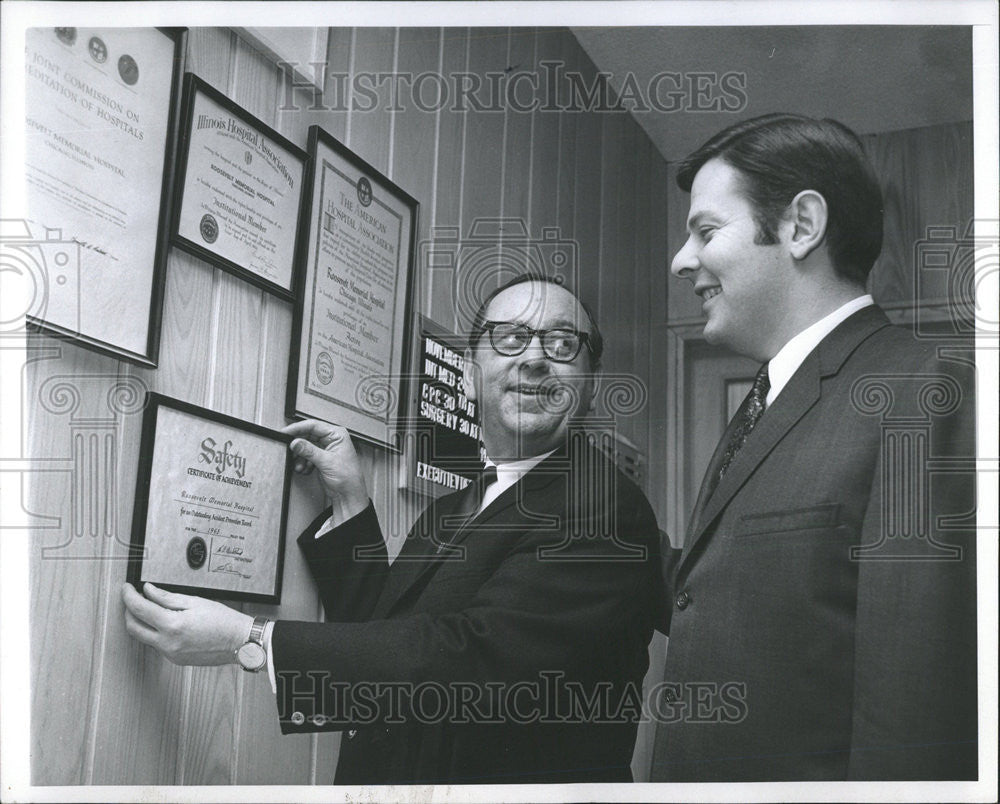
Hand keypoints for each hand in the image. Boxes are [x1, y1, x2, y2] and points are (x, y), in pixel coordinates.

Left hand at [122, 582, 251, 665]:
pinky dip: (155, 632)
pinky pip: (157, 644)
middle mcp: (168, 643)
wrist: (239, 642)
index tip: (127, 588)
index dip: (128, 596)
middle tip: (132, 598)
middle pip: (133, 627)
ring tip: (148, 608)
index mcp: (173, 625)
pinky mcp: (175, 659)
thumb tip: (149, 591)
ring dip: (141, 622)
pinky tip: (165, 623)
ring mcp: (170, 654)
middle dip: (128, 611)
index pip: (139, 609)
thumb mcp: (196, 602)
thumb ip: (168, 597)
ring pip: (143, 637)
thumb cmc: (224, 621)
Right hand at [283, 419, 368, 525]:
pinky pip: (306, 456)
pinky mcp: (321, 459)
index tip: (285, 432)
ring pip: (305, 447)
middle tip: (289, 450)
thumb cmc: (348, 477)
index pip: (313, 426)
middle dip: (298, 445)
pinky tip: (305, 469)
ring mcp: (325, 449)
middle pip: (308, 436)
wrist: (348, 494)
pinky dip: (303, 463)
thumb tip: (295, 443)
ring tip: (300, 465)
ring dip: (300, 457)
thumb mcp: (326, 462)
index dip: (298, 428)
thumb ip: (309, 451)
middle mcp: (331, 440)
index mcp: (337, 435)